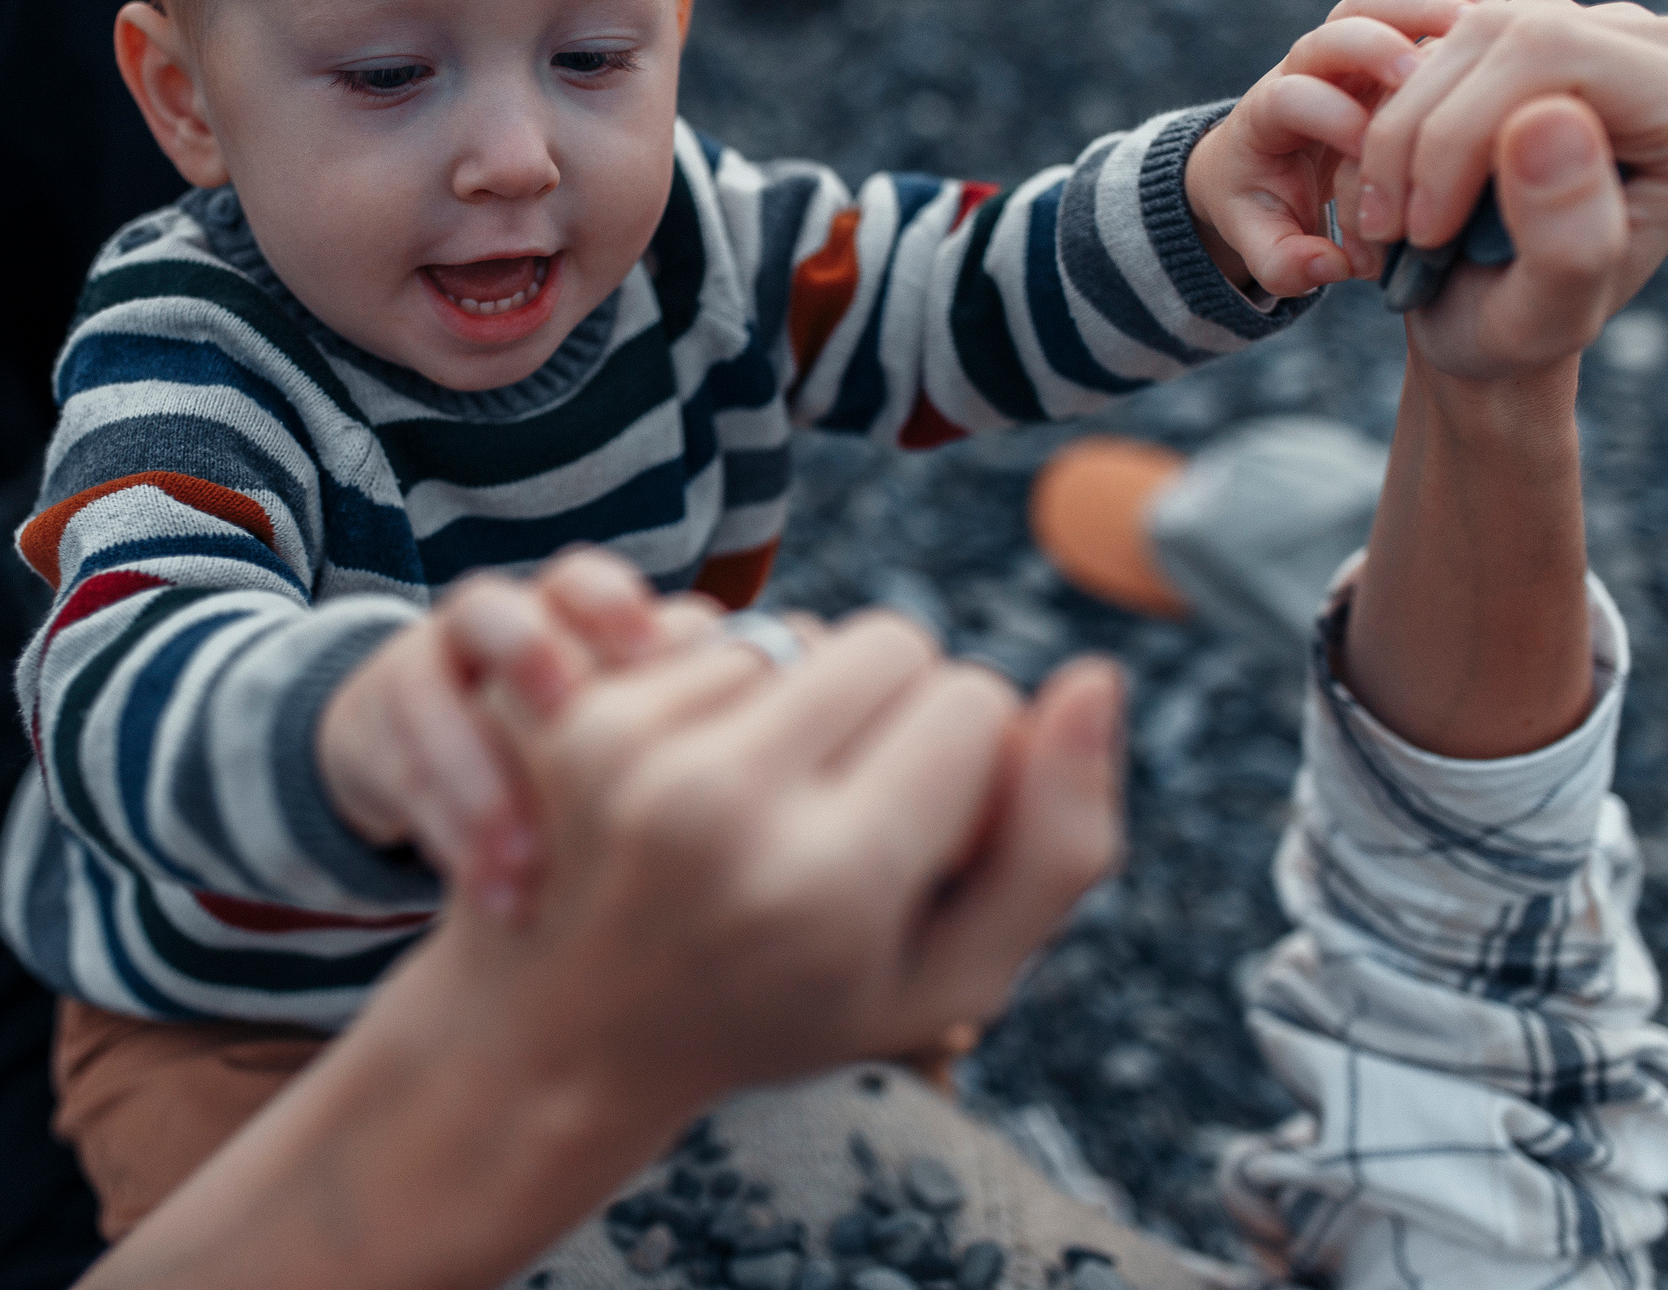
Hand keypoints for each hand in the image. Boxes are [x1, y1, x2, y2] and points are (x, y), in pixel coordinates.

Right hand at [315, 549, 705, 920]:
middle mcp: (489, 632)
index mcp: (563, 617)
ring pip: (430, 694)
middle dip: (529, 661)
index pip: (585, 585)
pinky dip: (448, 835)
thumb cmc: (574, 751)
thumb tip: (794, 754)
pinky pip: (399, 772)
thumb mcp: (627, 729)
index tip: (660, 665)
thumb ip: (688, 725)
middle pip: (497, 612)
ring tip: (527, 859)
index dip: (617, 614)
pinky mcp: (378, 730)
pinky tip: (495, 895)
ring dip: (475, 777)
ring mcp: (423, 676)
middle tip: (567, 722)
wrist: (431, 756)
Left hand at [444, 596, 1128, 1105]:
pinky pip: (715, 633)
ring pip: (802, 628)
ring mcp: (637, 749)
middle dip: (897, 708)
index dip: (972, 763)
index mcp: (832, 882)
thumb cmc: (785, 1009)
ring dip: (809, 696)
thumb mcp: (951, 979)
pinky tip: (704, 779)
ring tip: (773, 802)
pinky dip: (729, 691)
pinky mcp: (580, 715)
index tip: (925, 839)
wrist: (572, 1039)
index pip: (973, 703)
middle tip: (849, 810)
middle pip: (891, 641)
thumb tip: (1095, 677)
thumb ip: (1057, 846)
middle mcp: (725, 803)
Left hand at [1185, 0, 1490, 298]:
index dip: (1327, 114)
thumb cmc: (1271, 208)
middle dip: (1374, 46)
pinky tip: (1503, 21)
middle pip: (1335, 28)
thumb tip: (1328, 265)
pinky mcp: (1394, 35)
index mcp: (1268, 114)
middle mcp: (1309, 67)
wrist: (1270, 166)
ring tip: (1475, 34)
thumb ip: (1284, 264)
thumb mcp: (1266, 244)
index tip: (1367, 147)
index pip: (1290, 95)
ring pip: (1380, 3)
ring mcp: (1352, 45)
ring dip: (1425, 10)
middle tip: (1419, 73)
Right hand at [1352, 0, 1667, 378]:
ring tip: (1396, 213)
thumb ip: (1568, 239)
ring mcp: (1617, 28)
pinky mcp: (1556, 23)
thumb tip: (1548, 120)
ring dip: (1405, 125)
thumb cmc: (1522, 329)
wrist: (1493, 315)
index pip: (1555, 53)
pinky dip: (1407, 109)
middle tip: (1397, 225)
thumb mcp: (1542, 318)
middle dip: (1426, 131)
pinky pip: (1456, 34)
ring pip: (1473, 27)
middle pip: (1515, 31)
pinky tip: (1408, 175)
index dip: (1460, 132)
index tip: (1426, 227)